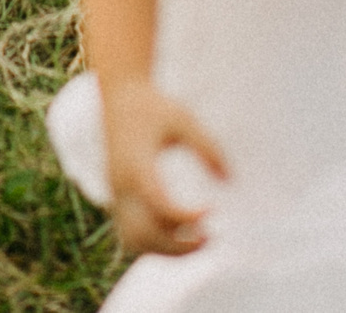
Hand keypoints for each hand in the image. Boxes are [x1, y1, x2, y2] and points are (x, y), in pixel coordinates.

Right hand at [98, 77, 227, 255]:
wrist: (119, 96)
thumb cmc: (154, 105)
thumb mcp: (183, 118)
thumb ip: (207, 146)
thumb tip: (229, 179)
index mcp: (136, 165)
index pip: (159, 205)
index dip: (186, 217)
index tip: (212, 211)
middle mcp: (121, 185)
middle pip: (143, 234)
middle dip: (177, 246)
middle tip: (211, 238)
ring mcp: (116, 193)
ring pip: (133, 240)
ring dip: (164, 250)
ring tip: (198, 241)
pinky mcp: (117, 197)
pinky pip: (130, 232)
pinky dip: (154, 242)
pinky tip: (182, 232)